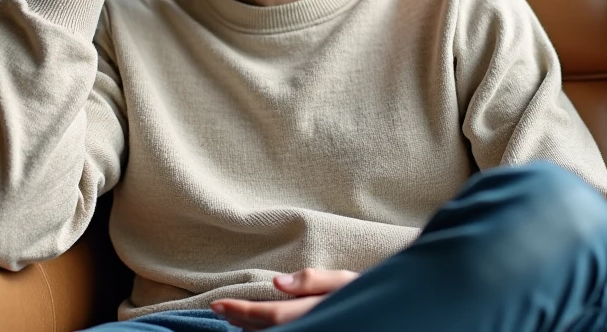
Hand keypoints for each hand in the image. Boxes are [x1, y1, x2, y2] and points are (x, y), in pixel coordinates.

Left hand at [211, 268, 358, 329]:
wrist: (389, 315)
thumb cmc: (368, 292)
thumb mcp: (345, 280)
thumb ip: (312, 280)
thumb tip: (277, 282)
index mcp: (315, 312)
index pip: (271, 315)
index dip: (241, 311)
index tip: (217, 304)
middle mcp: (311, 327)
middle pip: (266, 331)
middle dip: (240, 320)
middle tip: (218, 308)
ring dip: (249, 330)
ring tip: (233, 317)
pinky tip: (257, 328)